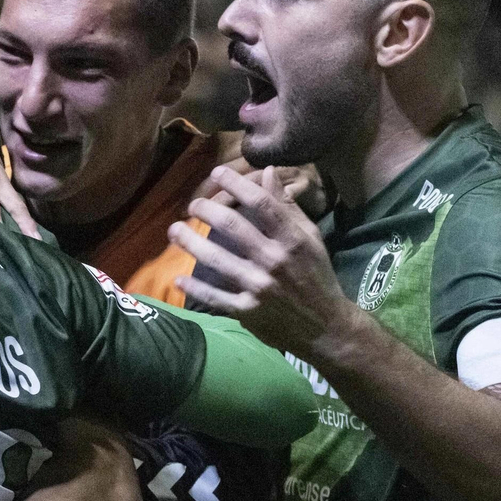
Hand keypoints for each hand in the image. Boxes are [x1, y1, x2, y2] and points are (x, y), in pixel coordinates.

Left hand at [169, 166, 359, 356]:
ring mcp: (259, 287)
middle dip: (206, 210)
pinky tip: (179, 278)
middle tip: (193, 204)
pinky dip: (195, 287)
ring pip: (217, 259)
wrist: (326, 328)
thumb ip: (287, 206)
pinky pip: (215, 297)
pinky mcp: (248, 311)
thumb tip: (267, 172)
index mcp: (293, 239)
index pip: (261, 203)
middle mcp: (275, 260)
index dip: (236, 184)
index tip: (216, 173)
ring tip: (174, 231)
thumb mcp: (310, 238)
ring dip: (190, 242)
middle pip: (233, 227)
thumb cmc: (316, 276)